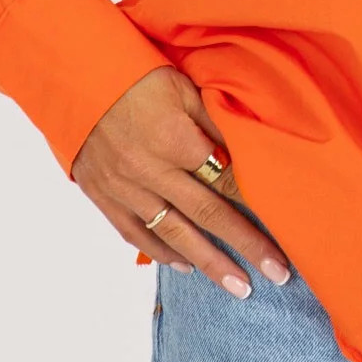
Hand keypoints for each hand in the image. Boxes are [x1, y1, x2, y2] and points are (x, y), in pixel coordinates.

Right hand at [71, 65, 292, 296]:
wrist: (75, 78)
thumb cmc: (137, 75)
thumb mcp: (182, 88)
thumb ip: (212, 122)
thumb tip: (242, 154)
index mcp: (175, 139)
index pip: (225, 180)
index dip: (256, 205)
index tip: (285, 228)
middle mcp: (151, 170)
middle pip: (207, 214)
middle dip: (246, 246)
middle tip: (278, 275)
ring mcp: (125, 188)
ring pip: (174, 234)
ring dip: (209, 263)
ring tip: (238, 286)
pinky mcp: (103, 195)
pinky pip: (135, 233)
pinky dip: (161, 252)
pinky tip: (185, 266)